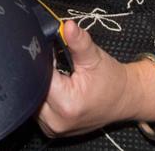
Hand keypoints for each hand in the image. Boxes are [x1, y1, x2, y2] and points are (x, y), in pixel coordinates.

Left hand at [37, 21, 136, 137]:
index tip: (51, 51)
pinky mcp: (51, 128)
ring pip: (32, 97)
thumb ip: (78, 42)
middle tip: (56, 62)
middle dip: (40, 71)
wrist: (122, 99)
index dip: (42, 59)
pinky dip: (43, 93)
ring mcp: (52, 127)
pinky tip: (56, 85)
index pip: (38, 75)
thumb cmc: (110, 79)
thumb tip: (67, 26)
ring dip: (41, 83)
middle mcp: (56, 121)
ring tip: (59, 74)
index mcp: (66, 104)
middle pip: (32, 87)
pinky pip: (37, 106)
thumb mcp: (95, 57)